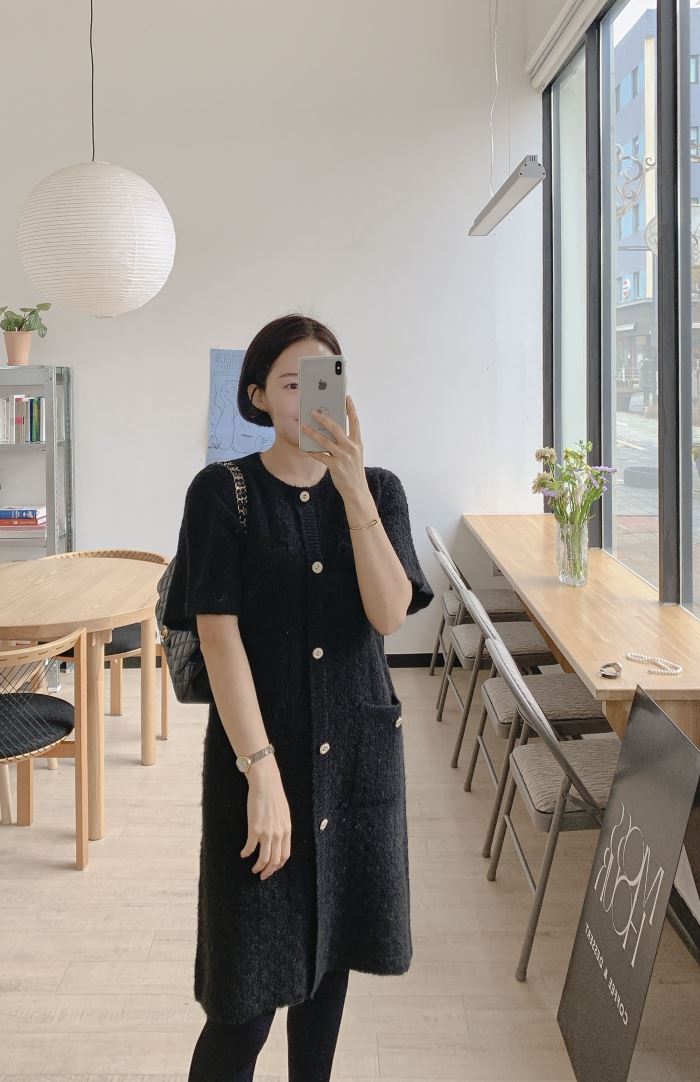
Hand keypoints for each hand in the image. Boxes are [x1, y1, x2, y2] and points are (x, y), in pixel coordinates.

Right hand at [240, 757, 291, 879]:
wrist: (266, 785)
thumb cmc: (274, 796)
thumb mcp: (284, 813)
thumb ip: (282, 827)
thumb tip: (278, 837)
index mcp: (286, 830)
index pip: (285, 855)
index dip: (278, 865)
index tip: (272, 869)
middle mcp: (278, 834)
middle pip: (275, 860)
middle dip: (268, 871)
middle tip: (262, 875)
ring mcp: (267, 833)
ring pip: (263, 858)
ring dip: (258, 867)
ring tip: (253, 869)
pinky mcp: (254, 829)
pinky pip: (250, 847)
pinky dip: (246, 853)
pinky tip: (243, 854)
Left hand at [300, 395, 366, 499]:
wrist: (357, 490)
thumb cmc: (354, 470)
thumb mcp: (355, 454)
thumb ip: (346, 442)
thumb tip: (332, 431)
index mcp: (357, 443)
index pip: (355, 422)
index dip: (351, 409)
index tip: (346, 397)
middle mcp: (351, 448)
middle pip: (336, 428)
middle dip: (324, 419)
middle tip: (313, 412)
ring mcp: (343, 457)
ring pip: (325, 441)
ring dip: (312, 433)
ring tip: (304, 427)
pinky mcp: (335, 466)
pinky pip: (320, 456)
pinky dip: (311, 451)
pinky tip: (305, 447)